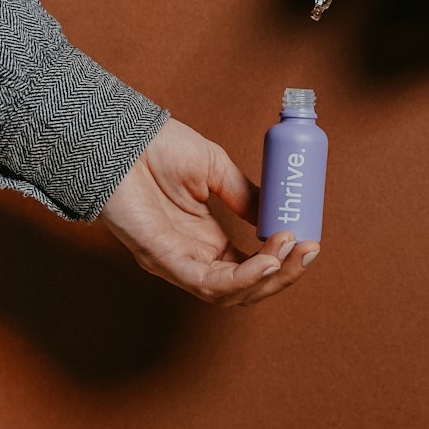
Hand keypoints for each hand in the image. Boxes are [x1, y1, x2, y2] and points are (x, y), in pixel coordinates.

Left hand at [98, 118, 318, 305]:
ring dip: (268, 277)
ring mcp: (175, 262)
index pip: (250, 266)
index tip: (308, 240)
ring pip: (229, 293)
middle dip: (283, 274)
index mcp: (205, 240)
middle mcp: (192, 257)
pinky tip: (268, 260)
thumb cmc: (156, 148)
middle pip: (245, 287)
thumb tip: (276, 216)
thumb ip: (244, 194)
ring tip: (290, 251)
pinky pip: (207, 283)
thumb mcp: (214, 168)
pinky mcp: (160, 259)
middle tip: (309, 250)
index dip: (281, 260)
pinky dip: (242, 277)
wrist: (120, 134)